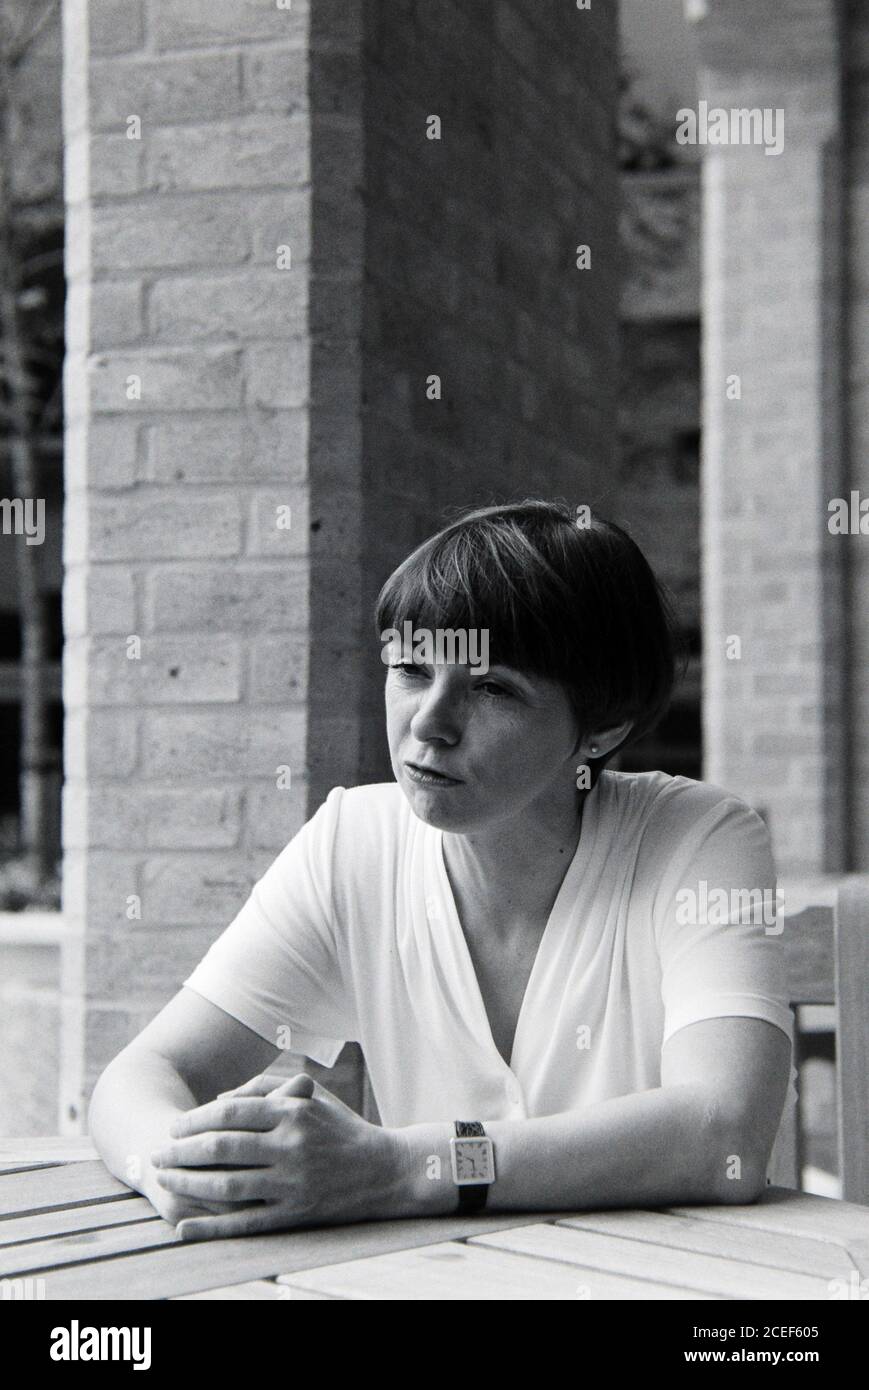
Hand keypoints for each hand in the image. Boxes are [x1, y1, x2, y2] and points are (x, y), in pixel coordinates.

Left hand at [149, 1072, 407, 1241]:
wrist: (384, 1170)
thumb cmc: (341, 1128)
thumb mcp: (311, 1097)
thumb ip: (265, 1091)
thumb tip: (217, 1102)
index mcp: (292, 1112)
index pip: (230, 1113)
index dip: (195, 1120)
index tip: (173, 1127)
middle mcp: (291, 1146)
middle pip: (222, 1148)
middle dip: (182, 1151)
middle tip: (156, 1154)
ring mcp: (293, 1183)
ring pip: (228, 1186)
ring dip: (189, 1184)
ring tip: (164, 1181)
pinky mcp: (296, 1215)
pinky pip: (246, 1223)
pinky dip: (212, 1227)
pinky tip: (185, 1226)